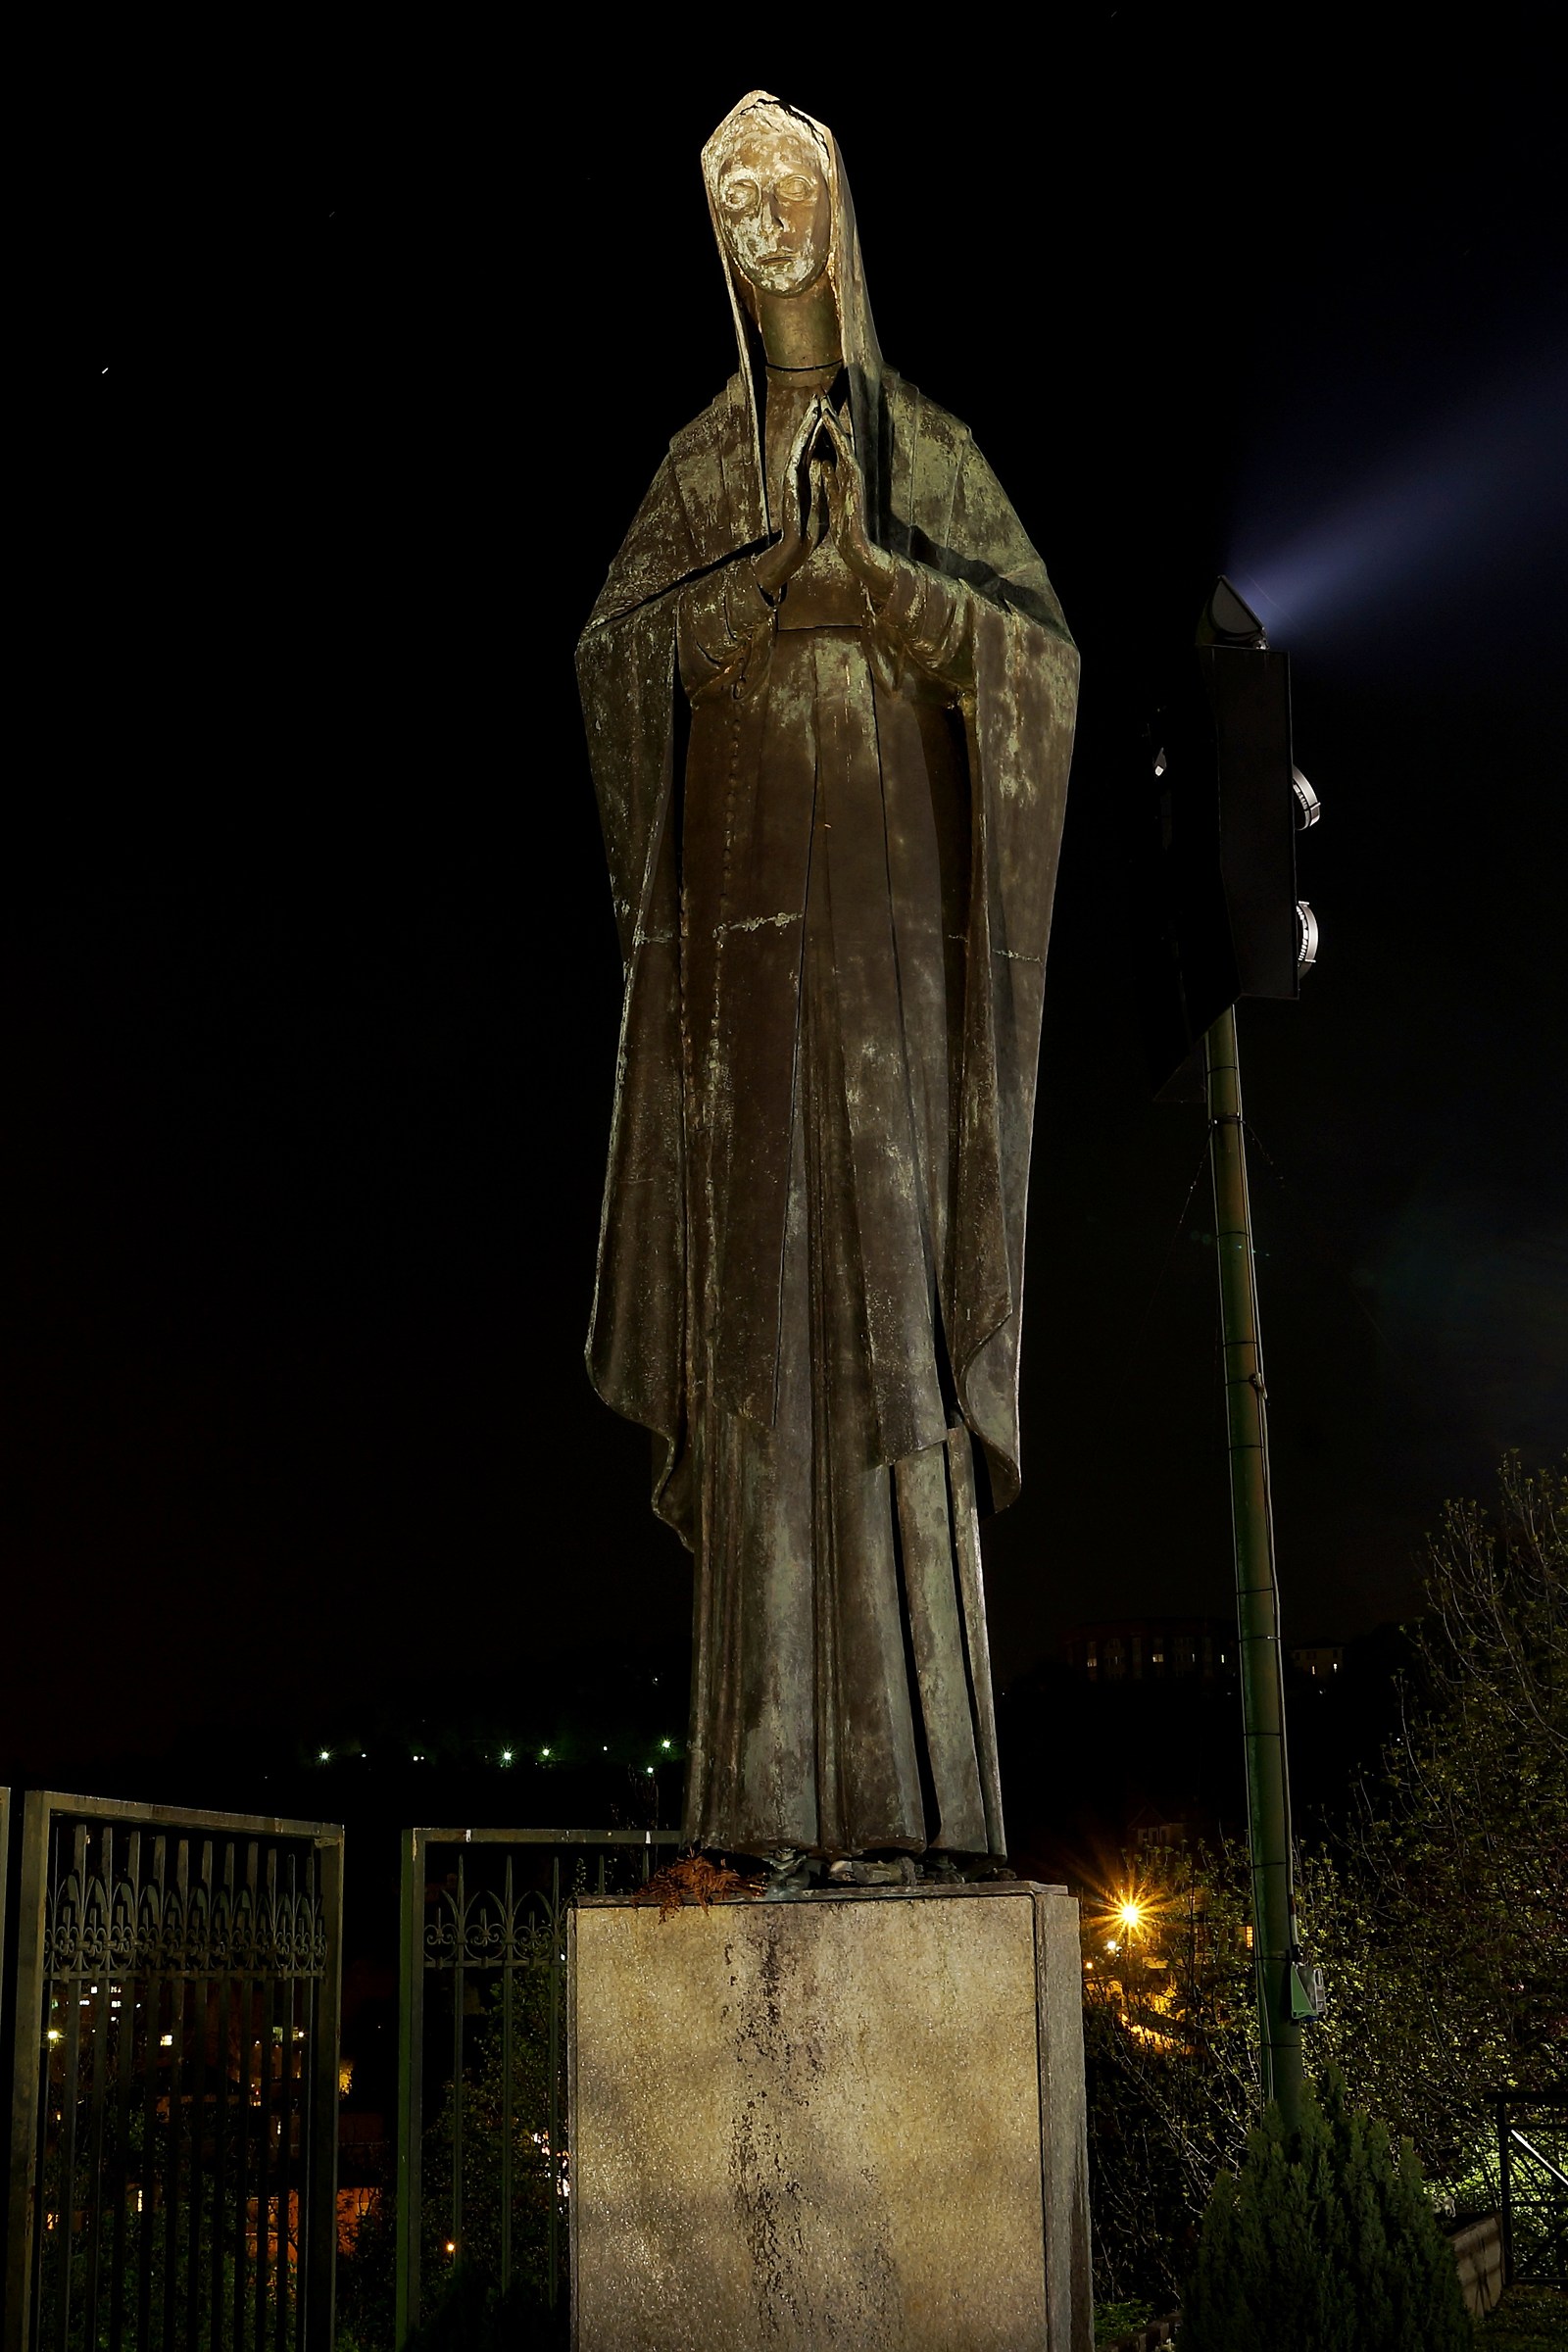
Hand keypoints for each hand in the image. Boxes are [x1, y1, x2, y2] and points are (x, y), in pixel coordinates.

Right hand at [754, 400, 829, 600]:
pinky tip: (807, 433)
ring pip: (800, 446)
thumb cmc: (808, 526)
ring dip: (806, 426)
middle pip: (805, 440)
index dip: (820, 426)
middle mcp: (796, 473)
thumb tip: (826, 463)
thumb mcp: (820, 497)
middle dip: (812, 418)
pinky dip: (803, 446)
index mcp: (805, 475)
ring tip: (814, 407)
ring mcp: (791, 479)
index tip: (828, 407)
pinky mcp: (790, 487)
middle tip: (820, 396)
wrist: (796, 548)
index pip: (814, 445)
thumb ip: (821, 479)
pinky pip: (797, 461)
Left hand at [814, 408, 895, 601]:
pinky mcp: (854, 484)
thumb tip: (824, 462)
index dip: (824, 425)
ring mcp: (853, 476)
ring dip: (833, 423)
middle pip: (838, 438)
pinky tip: (832, 428)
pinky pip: (845, 456)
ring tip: (824, 403)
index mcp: (842, 474)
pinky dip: (838, 441)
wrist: (857, 548)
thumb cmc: (846, 526)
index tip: (816, 405)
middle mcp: (849, 471)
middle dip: (829, 415)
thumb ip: (830, 480)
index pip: (833, 444)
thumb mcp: (834, 498)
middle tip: (820, 392)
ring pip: (842, 443)